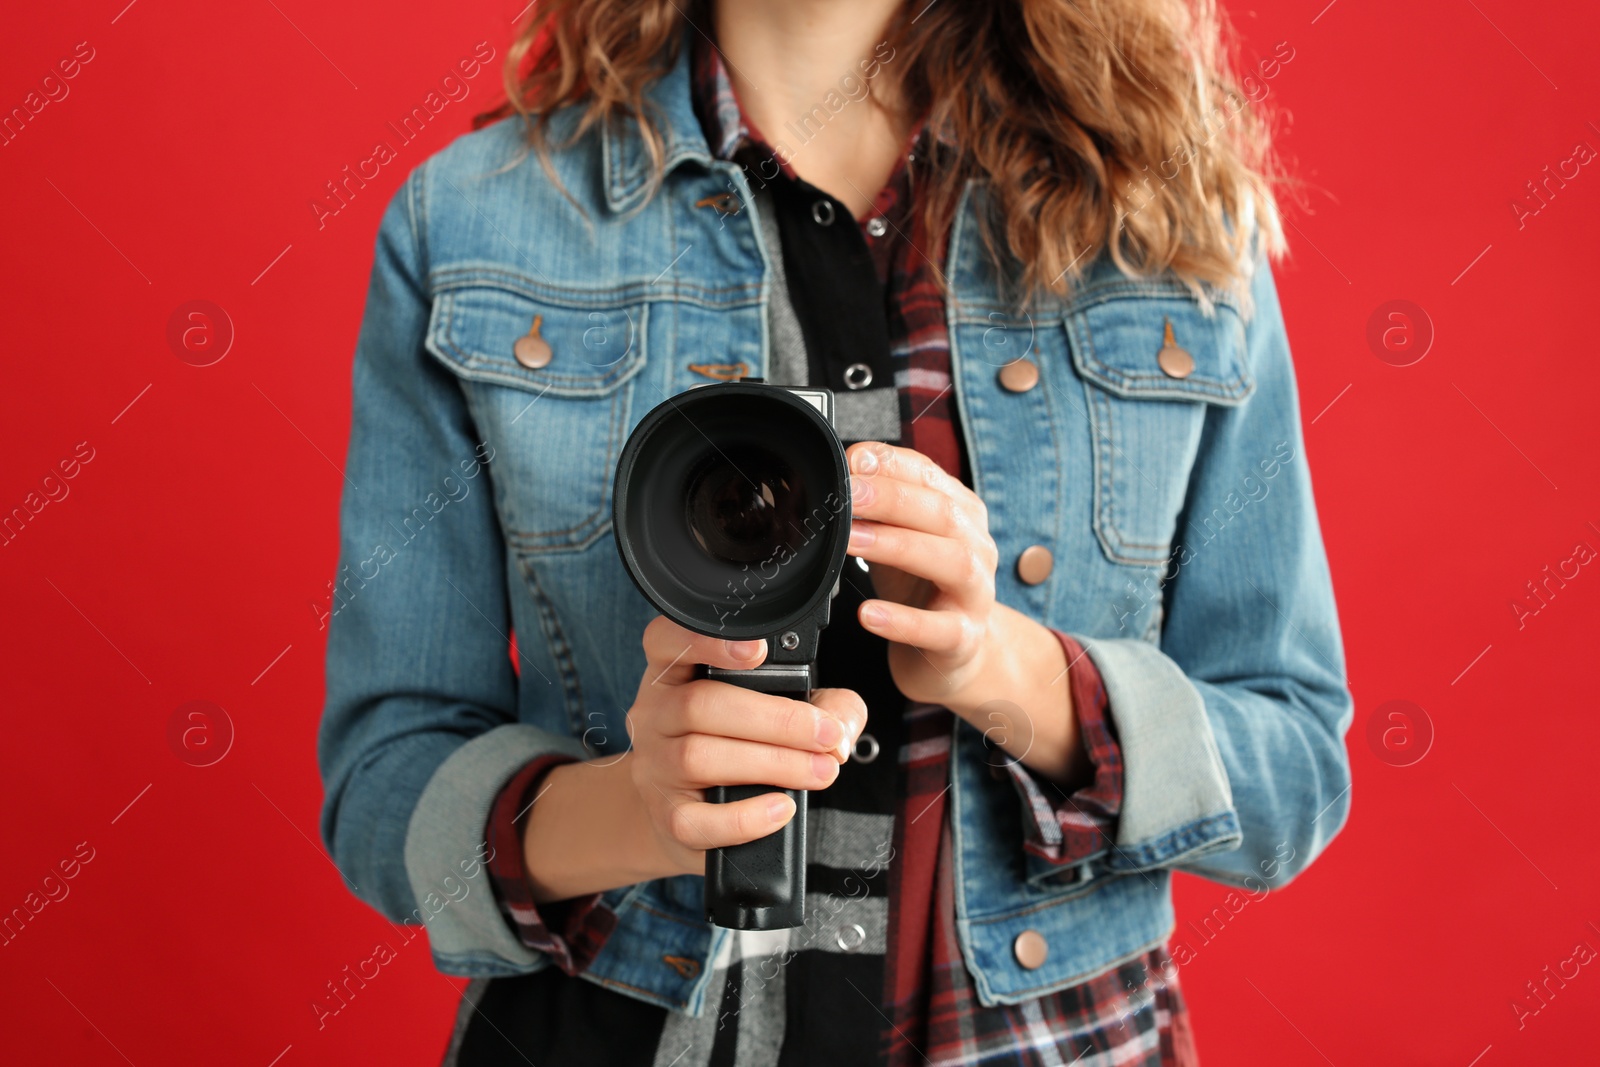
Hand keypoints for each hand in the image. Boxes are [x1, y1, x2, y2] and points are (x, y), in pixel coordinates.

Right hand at [625, 616, 866, 876]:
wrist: (696, 816)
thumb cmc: (740, 748)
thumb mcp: (778, 710)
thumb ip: (822, 704)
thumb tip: (840, 726)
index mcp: (676, 673)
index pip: (669, 641)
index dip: (708, 641)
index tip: (758, 650)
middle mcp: (655, 714)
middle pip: (701, 705)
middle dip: (776, 720)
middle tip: (825, 735)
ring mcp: (654, 767)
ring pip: (699, 757)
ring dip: (773, 764)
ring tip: (821, 770)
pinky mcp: (666, 817)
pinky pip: (698, 820)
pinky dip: (745, 817)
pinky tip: (782, 808)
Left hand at [844, 441, 1000, 704]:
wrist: (954, 652)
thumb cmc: (921, 586)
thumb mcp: (898, 536)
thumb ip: (880, 501)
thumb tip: (853, 462)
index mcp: (962, 514)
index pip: (930, 477)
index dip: (890, 466)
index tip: (850, 464)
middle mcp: (977, 548)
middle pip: (943, 514)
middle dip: (891, 500)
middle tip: (846, 497)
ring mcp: (975, 594)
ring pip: (953, 563)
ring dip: (899, 546)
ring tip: (853, 542)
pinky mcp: (964, 638)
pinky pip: (940, 629)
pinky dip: (904, 621)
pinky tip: (868, 613)